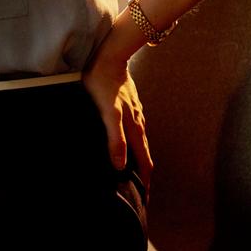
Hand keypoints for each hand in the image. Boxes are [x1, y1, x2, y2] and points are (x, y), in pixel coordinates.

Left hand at [81, 54, 153, 194]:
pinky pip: (134, 127)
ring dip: (139, 155)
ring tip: (137, 167)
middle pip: (143, 152)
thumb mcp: (109, 113)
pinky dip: (133, 140)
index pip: (143, 159)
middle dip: (144, 172)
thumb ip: (115, 138)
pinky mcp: (128, 102)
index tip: (146, 196)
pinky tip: (128, 137)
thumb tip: (120, 165)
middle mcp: (137, 121)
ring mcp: (134, 111)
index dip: (144, 179)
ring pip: (139, 139)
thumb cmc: (105, 84)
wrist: (111, 55)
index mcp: (134, 127)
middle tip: (143, 189)